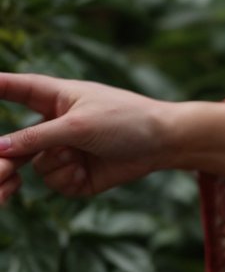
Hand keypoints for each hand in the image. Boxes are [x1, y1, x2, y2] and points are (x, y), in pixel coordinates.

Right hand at [0, 72, 172, 205]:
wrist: (161, 144)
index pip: (17, 89)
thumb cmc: (124, 119)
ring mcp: (65, 150)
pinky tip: (85, 170)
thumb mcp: (77, 125)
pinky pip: (54, 182)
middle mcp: (56, 124)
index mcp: (57, 98)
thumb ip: (36, 137)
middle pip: (16, 141)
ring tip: (76, 156)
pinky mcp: (76, 174)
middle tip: (2, 166)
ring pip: (35, 165)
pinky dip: (66, 179)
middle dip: (8, 156)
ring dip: (54, 164)